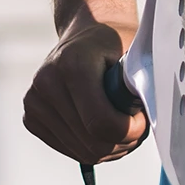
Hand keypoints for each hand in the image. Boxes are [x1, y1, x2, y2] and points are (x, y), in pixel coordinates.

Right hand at [22, 12, 149, 164]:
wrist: (86, 33)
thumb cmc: (114, 43)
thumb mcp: (133, 55)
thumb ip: (139, 85)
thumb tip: (153, 117)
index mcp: (72, 65)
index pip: (102, 123)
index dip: (130, 131)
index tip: (143, 120)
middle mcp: (46, 84)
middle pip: (93, 143)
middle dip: (124, 142)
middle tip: (138, 126)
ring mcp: (34, 102)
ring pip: (83, 152)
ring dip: (110, 147)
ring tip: (123, 126)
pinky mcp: (31, 117)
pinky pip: (71, 150)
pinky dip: (93, 147)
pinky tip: (103, 129)